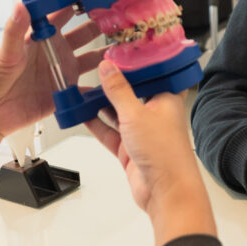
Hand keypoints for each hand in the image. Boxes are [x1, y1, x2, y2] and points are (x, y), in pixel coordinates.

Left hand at [0, 4, 103, 188]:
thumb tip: (20, 6)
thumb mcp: (4, 54)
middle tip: (116, 20)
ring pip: (89, 61)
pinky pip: (85, 92)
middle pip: (82, 36)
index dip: (76, 5)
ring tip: (121, 50)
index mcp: (38, 39)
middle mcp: (52, 54)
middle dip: (98, 27)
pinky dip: (99, 91)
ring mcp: (59, 74)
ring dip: (103, 57)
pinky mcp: (62, 96)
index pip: (61, 16)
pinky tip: (111, 87)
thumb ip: (15, 30)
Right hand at [86, 60, 215, 245]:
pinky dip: (96, 125)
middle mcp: (155, 113)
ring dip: (100, 104)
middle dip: (112, 84)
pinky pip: (110, 133)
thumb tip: (107, 67)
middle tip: (92, 71)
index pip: (151, 74)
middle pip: (131, 93)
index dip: (135, 63)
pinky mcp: (130, 149)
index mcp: (166, 98)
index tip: (117, 52)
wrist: (166, 193)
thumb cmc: (165, 152)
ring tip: (80, 91)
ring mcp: (142, 132)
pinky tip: (81, 114)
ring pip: (117, 113)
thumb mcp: (136, 114)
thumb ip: (118, 90)